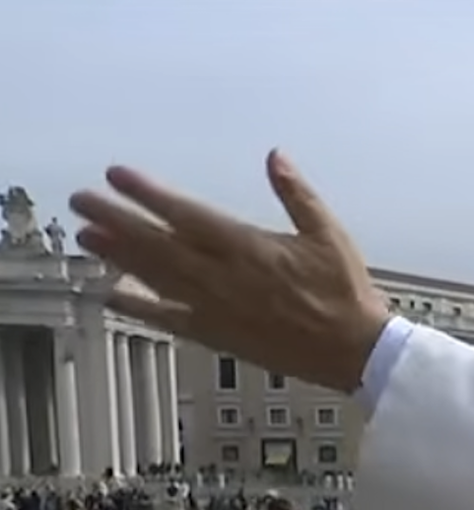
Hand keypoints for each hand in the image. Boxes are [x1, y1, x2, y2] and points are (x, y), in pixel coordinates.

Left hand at [69, 152, 389, 393]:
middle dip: (116, 219)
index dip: (148, 194)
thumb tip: (275, 158)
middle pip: (158, 243)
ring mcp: (217, 308)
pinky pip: (171, 319)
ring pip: (156, 277)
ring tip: (87, 237)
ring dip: (118, 256)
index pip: (186, 215)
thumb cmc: (345, 293)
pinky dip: (140, 308)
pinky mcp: (219, 335)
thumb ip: (297, 195)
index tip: (117, 176)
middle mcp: (225, 277)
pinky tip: (114, 295)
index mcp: (250, 248)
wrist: (355, 351)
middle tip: (82, 202)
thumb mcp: (328, 234)